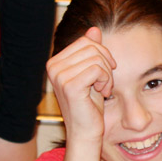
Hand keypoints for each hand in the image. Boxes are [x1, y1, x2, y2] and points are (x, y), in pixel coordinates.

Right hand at [45, 27, 115, 144]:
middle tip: (105, 82)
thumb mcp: (93, 73)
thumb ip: (91, 51)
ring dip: (107, 75)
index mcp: (56, 62)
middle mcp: (53, 66)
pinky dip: (107, 81)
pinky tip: (103, 93)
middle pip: (92, 47)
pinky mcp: (70, 85)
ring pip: (97, 58)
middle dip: (106, 63)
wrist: (86, 131)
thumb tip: (94, 30)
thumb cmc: (90, 105)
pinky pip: (98, 69)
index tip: (104, 72)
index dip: (102, 53)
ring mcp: (59, 75)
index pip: (85, 41)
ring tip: (103, 89)